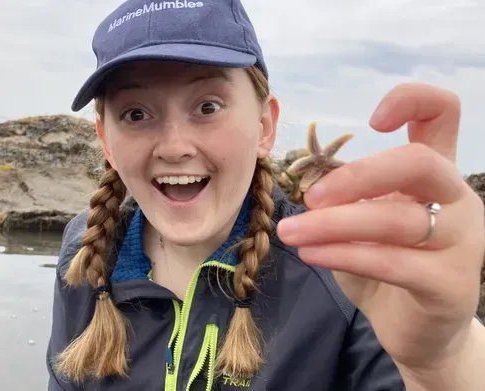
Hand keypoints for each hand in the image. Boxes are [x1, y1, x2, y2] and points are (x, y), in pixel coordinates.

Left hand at [276, 83, 484, 371]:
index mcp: (437, 173)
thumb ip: (346, 197)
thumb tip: (305, 182)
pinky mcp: (451, 284)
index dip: (410, 101)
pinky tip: (311, 254)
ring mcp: (463, 241)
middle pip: (419, 162)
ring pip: (396, 219)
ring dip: (332, 224)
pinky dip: (343, 255)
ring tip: (290, 232)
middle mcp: (457, 199)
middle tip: (310, 198)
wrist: (414, 331)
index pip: (442, 113)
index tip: (369, 123)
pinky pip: (391, 262)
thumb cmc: (384, 266)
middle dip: (357, 175)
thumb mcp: (361, 222)